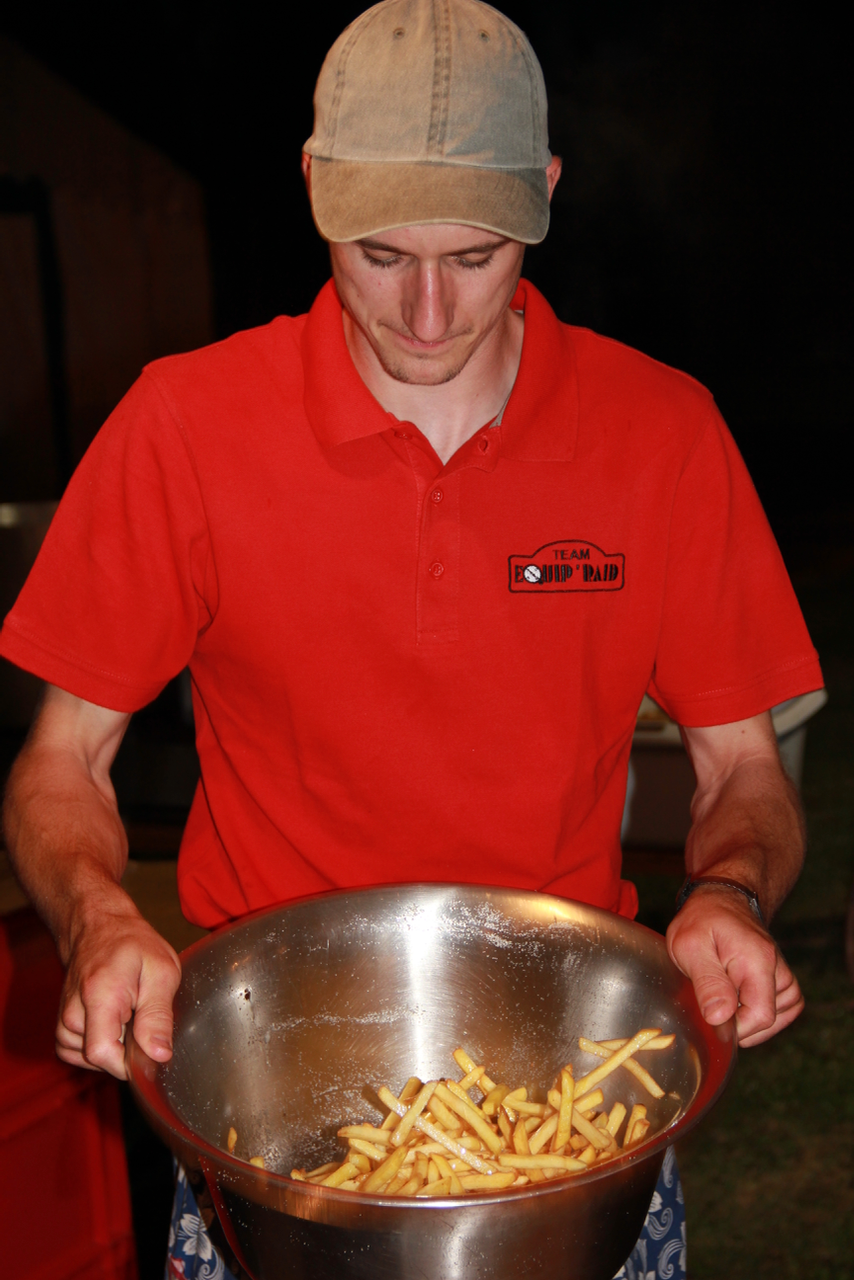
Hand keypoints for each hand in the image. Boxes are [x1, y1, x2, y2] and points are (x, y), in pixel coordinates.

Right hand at [55, 903, 181, 1078]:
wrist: (98, 926)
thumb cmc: (133, 944)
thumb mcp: (161, 971)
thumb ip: (158, 1016)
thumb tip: (160, 1055)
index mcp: (99, 996)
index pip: (103, 1054)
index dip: (130, 1062)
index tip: (150, 1048)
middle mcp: (73, 1012)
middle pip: (101, 1060)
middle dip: (128, 1049)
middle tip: (141, 1014)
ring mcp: (63, 1021)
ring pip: (92, 1060)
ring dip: (115, 1046)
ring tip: (127, 1012)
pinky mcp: (63, 1027)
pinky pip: (81, 1054)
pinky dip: (100, 1045)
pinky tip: (113, 1022)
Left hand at [666, 888, 803, 1046]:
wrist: (721, 899)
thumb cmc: (702, 920)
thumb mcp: (690, 946)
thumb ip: (707, 982)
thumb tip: (719, 1018)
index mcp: (758, 960)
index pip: (760, 1016)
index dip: (734, 1027)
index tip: (710, 1016)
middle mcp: (778, 968)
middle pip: (768, 1020)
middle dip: (738, 1022)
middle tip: (711, 999)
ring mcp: (783, 973)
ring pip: (778, 1018)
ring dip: (750, 1018)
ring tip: (724, 995)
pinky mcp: (783, 979)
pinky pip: (783, 1010)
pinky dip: (762, 1013)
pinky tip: (740, 1002)